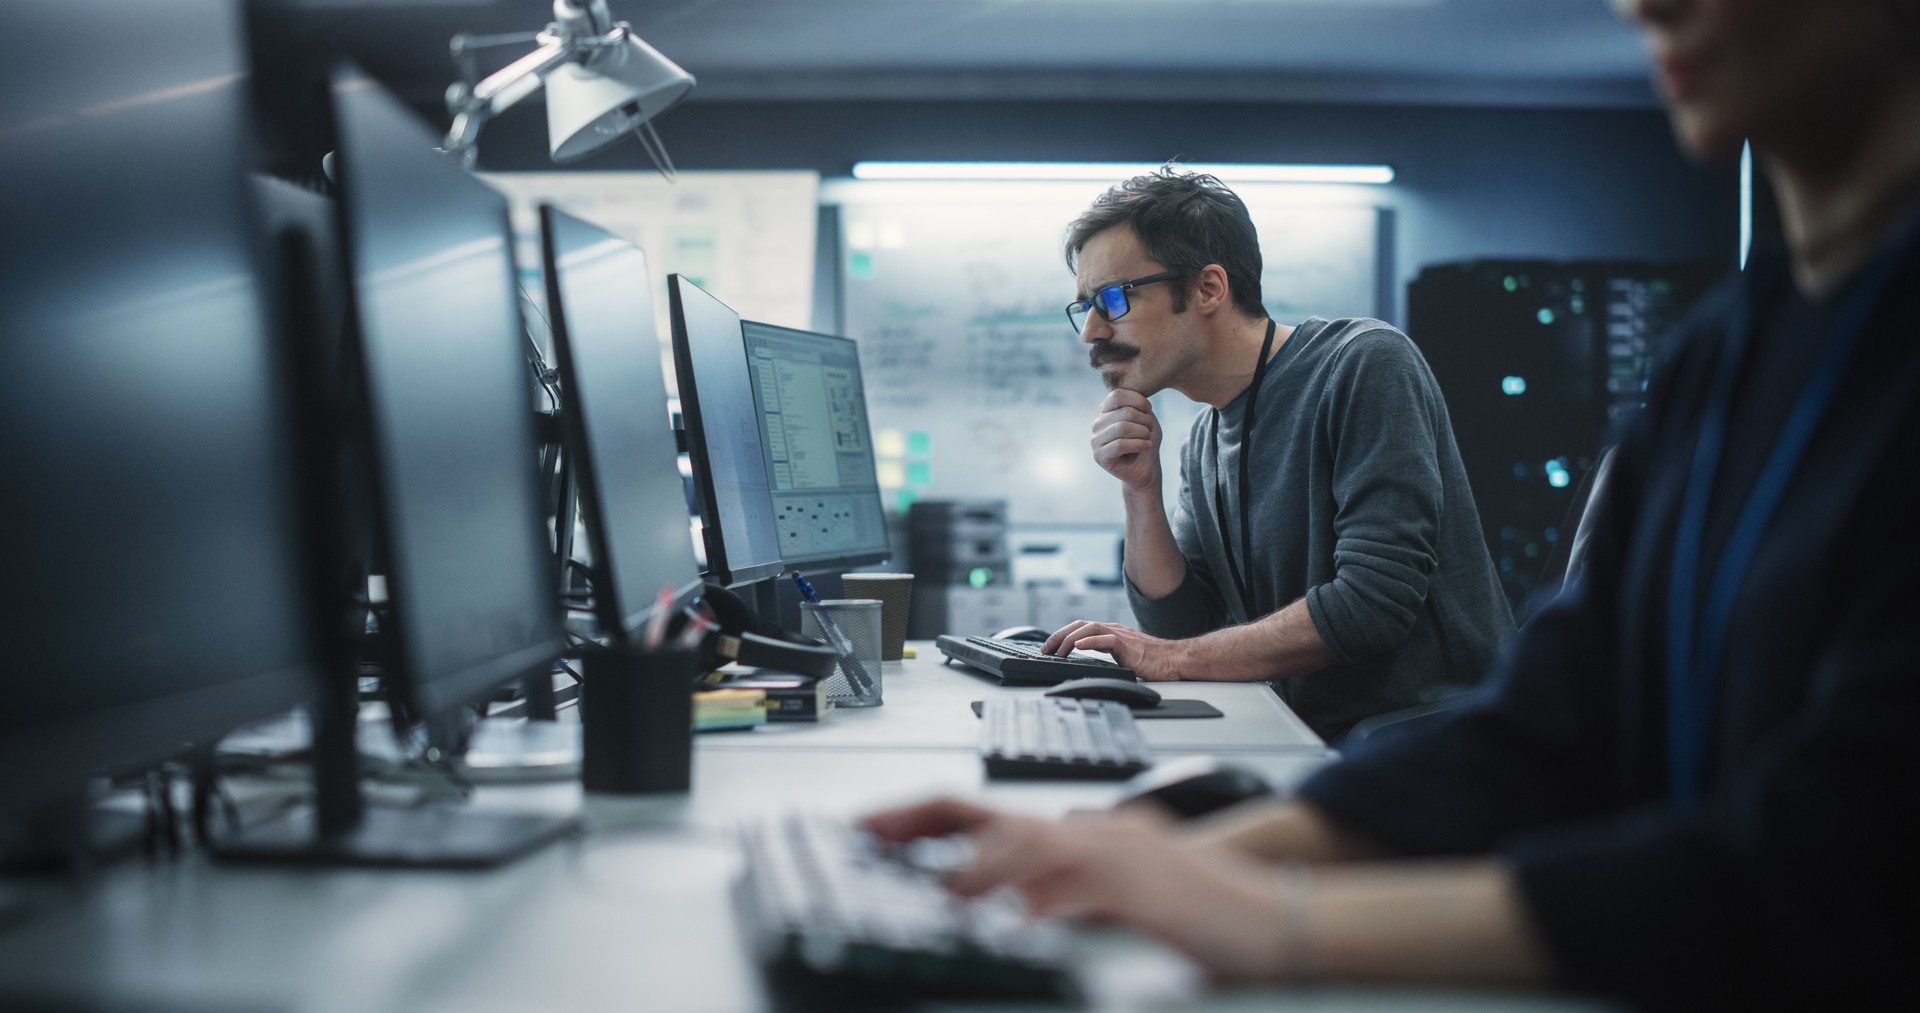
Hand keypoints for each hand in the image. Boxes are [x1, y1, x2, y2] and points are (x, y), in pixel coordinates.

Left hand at [865, 799, 1288, 981]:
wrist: (1275, 913)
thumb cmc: (1198, 909)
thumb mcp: (1117, 891)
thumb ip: (1063, 888)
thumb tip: (1006, 905)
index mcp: (1080, 833)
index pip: (987, 812)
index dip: (923, 814)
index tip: (871, 826)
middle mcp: (1092, 834)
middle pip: (994, 818)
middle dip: (925, 823)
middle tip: (872, 836)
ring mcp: (1117, 859)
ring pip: (1031, 848)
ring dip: (977, 867)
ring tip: (937, 886)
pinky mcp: (1144, 895)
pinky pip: (1083, 895)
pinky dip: (1045, 907)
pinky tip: (1017, 922)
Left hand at [1043, 620, 1187, 680]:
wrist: (1173, 660)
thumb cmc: (1152, 661)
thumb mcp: (1121, 655)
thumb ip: (1104, 653)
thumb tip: (1084, 660)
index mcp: (1109, 632)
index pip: (1079, 628)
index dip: (1061, 635)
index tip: (1048, 648)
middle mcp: (1112, 630)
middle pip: (1079, 624)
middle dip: (1058, 636)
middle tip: (1045, 650)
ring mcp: (1120, 635)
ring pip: (1089, 628)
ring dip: (1069, 639)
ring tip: (1058, 651)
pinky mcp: (1128, 644)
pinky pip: (1106, 639)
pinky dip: (1090, 641)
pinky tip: (1079, 646)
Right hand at [1091, 389, 1162, 493]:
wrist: (1146, 467)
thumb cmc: (1145, 440)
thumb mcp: (1145, 417)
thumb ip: (1137, 405)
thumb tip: (1133, 397)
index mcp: (1105, 410)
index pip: (1117, 395)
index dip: (1137, 400)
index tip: (1149, 410)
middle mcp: (1097, 424)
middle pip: (1124, 412)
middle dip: (1144, 420)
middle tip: (1150, 429)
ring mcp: (1095, 440)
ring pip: (1122, 428)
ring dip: (1142, 433)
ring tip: (1148, 439)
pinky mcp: (1099, 456)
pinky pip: (1120, 445)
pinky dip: (1138, 444)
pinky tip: (1146, 446)